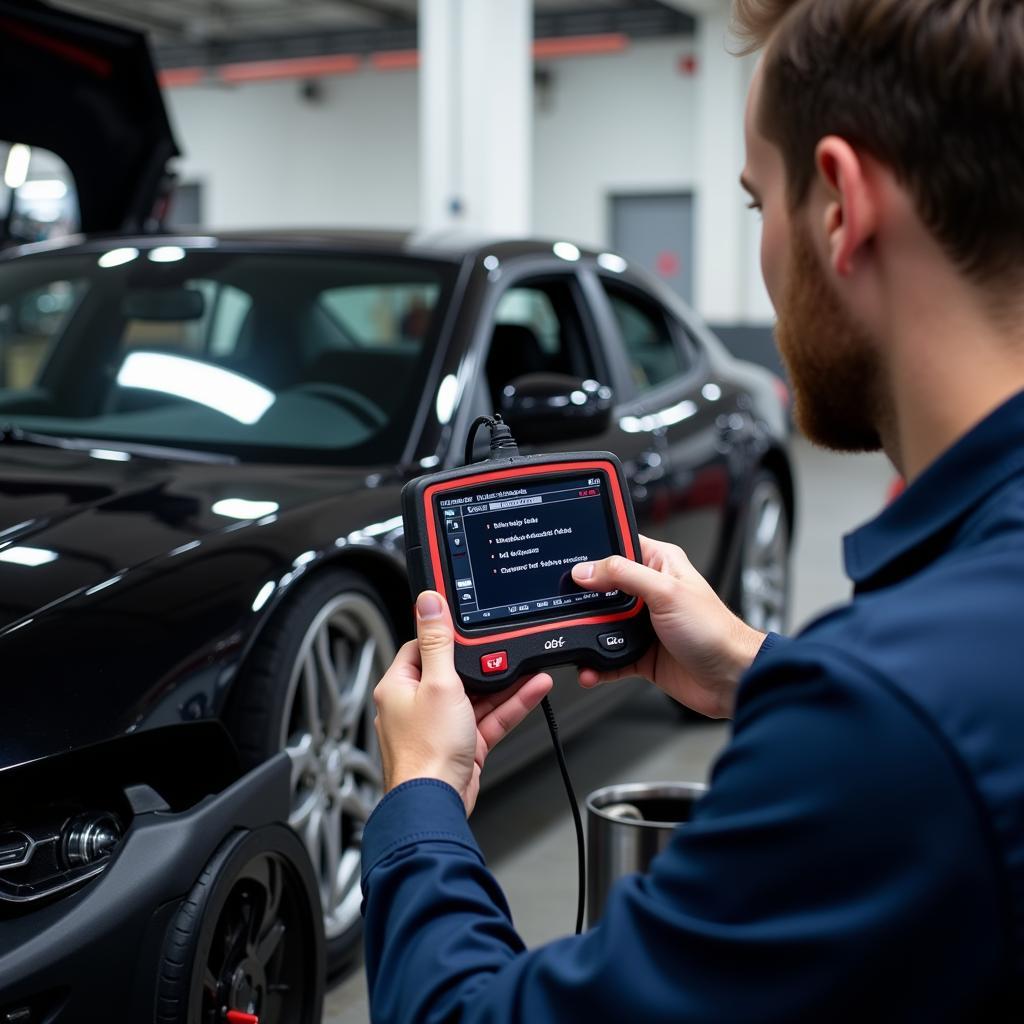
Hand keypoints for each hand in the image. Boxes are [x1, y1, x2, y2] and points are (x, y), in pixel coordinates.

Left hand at [373, 591, 552, 814]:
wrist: (436, 805)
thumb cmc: (426, 752)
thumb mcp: (439, 684)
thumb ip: (438, 642)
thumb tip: (427, 603)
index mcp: (399, 686)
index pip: (422, 647)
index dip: (447, 636)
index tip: (469, 626)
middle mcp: (416, 706)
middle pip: (454, 672)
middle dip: (485, 662)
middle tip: (507, 648)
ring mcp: (439, 727)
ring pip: (476, 696)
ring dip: (504, 684)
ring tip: (531, 667)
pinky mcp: (461, 745)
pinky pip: (488, 718)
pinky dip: (509, 706)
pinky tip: (532, 690)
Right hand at [570, 536, 765, 718]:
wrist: (732, 678)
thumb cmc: (715, 631)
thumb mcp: (666, 592)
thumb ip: (624, 575)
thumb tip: (587, 569)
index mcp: (660, 564)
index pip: (619, 547)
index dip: (595, 553)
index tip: (571, 563)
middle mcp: (649, 591)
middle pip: (603, 588)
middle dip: (585, 600)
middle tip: (568, 606)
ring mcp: (644, 623)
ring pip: (603, 623)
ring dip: (588, 634)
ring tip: (577, 639)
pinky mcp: (641, 652)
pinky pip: (609, 655)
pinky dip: (597, 663)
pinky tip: (590, 666)